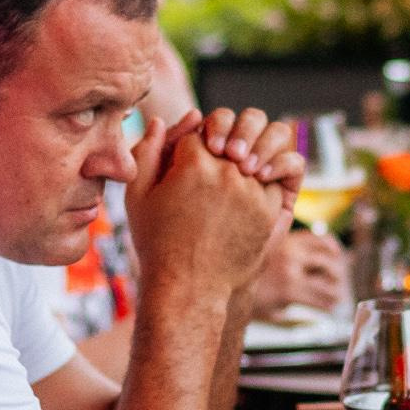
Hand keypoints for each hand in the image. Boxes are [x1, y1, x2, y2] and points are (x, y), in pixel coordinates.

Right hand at [128, 111, 294, 298]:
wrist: (188, 287)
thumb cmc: (157, 243)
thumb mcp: (137, 195)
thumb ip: (147, 151)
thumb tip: (160, 121)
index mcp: (194, 163)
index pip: (199, 131)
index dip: (191, 146)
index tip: (185, 167)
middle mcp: (228, 172)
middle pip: (229, 138)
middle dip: (220, 150)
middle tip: (208, 175)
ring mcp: (252, 190)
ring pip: (254, 154)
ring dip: (243, 163)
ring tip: (227, 186)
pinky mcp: (270, 209)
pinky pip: (272, 178)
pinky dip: (262, 181)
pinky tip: (243, 198)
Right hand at [249, 229, 347, 318]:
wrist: (229, 291)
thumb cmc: (250, 275)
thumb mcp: (270, 255)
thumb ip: (295, 252)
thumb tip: (335, 257)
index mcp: (286, 239)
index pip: (321, 239)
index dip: (334, 248)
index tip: (338, 257)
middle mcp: (290, 251)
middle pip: (328, 260)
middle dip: (336, 273)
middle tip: (337, 283)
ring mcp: (289, 270)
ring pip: (327, 281)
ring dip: (334, 292)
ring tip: (335, 298)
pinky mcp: (288, 291)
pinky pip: (318, 299)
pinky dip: (327, 304)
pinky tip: (327, 308)